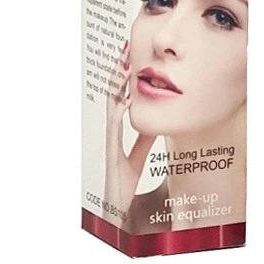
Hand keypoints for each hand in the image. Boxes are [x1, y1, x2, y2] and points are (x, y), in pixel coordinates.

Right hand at [104, 41, 153, 226]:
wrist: (116, 215)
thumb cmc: (123, 188)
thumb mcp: (138, 159)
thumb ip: (143, 143)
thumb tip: (153, 125)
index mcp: (118, 133)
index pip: (120, 98)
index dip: (124, 78)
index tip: (130, 57)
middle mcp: (111, 134)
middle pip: (113, 96)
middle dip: (117, 73)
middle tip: (125, 48)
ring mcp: (109, 142)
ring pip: (110, 108)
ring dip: (116, 86)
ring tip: (124, 64)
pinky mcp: (110, 156)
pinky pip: (113, 130)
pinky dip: (117, 113)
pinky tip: (123, 100)